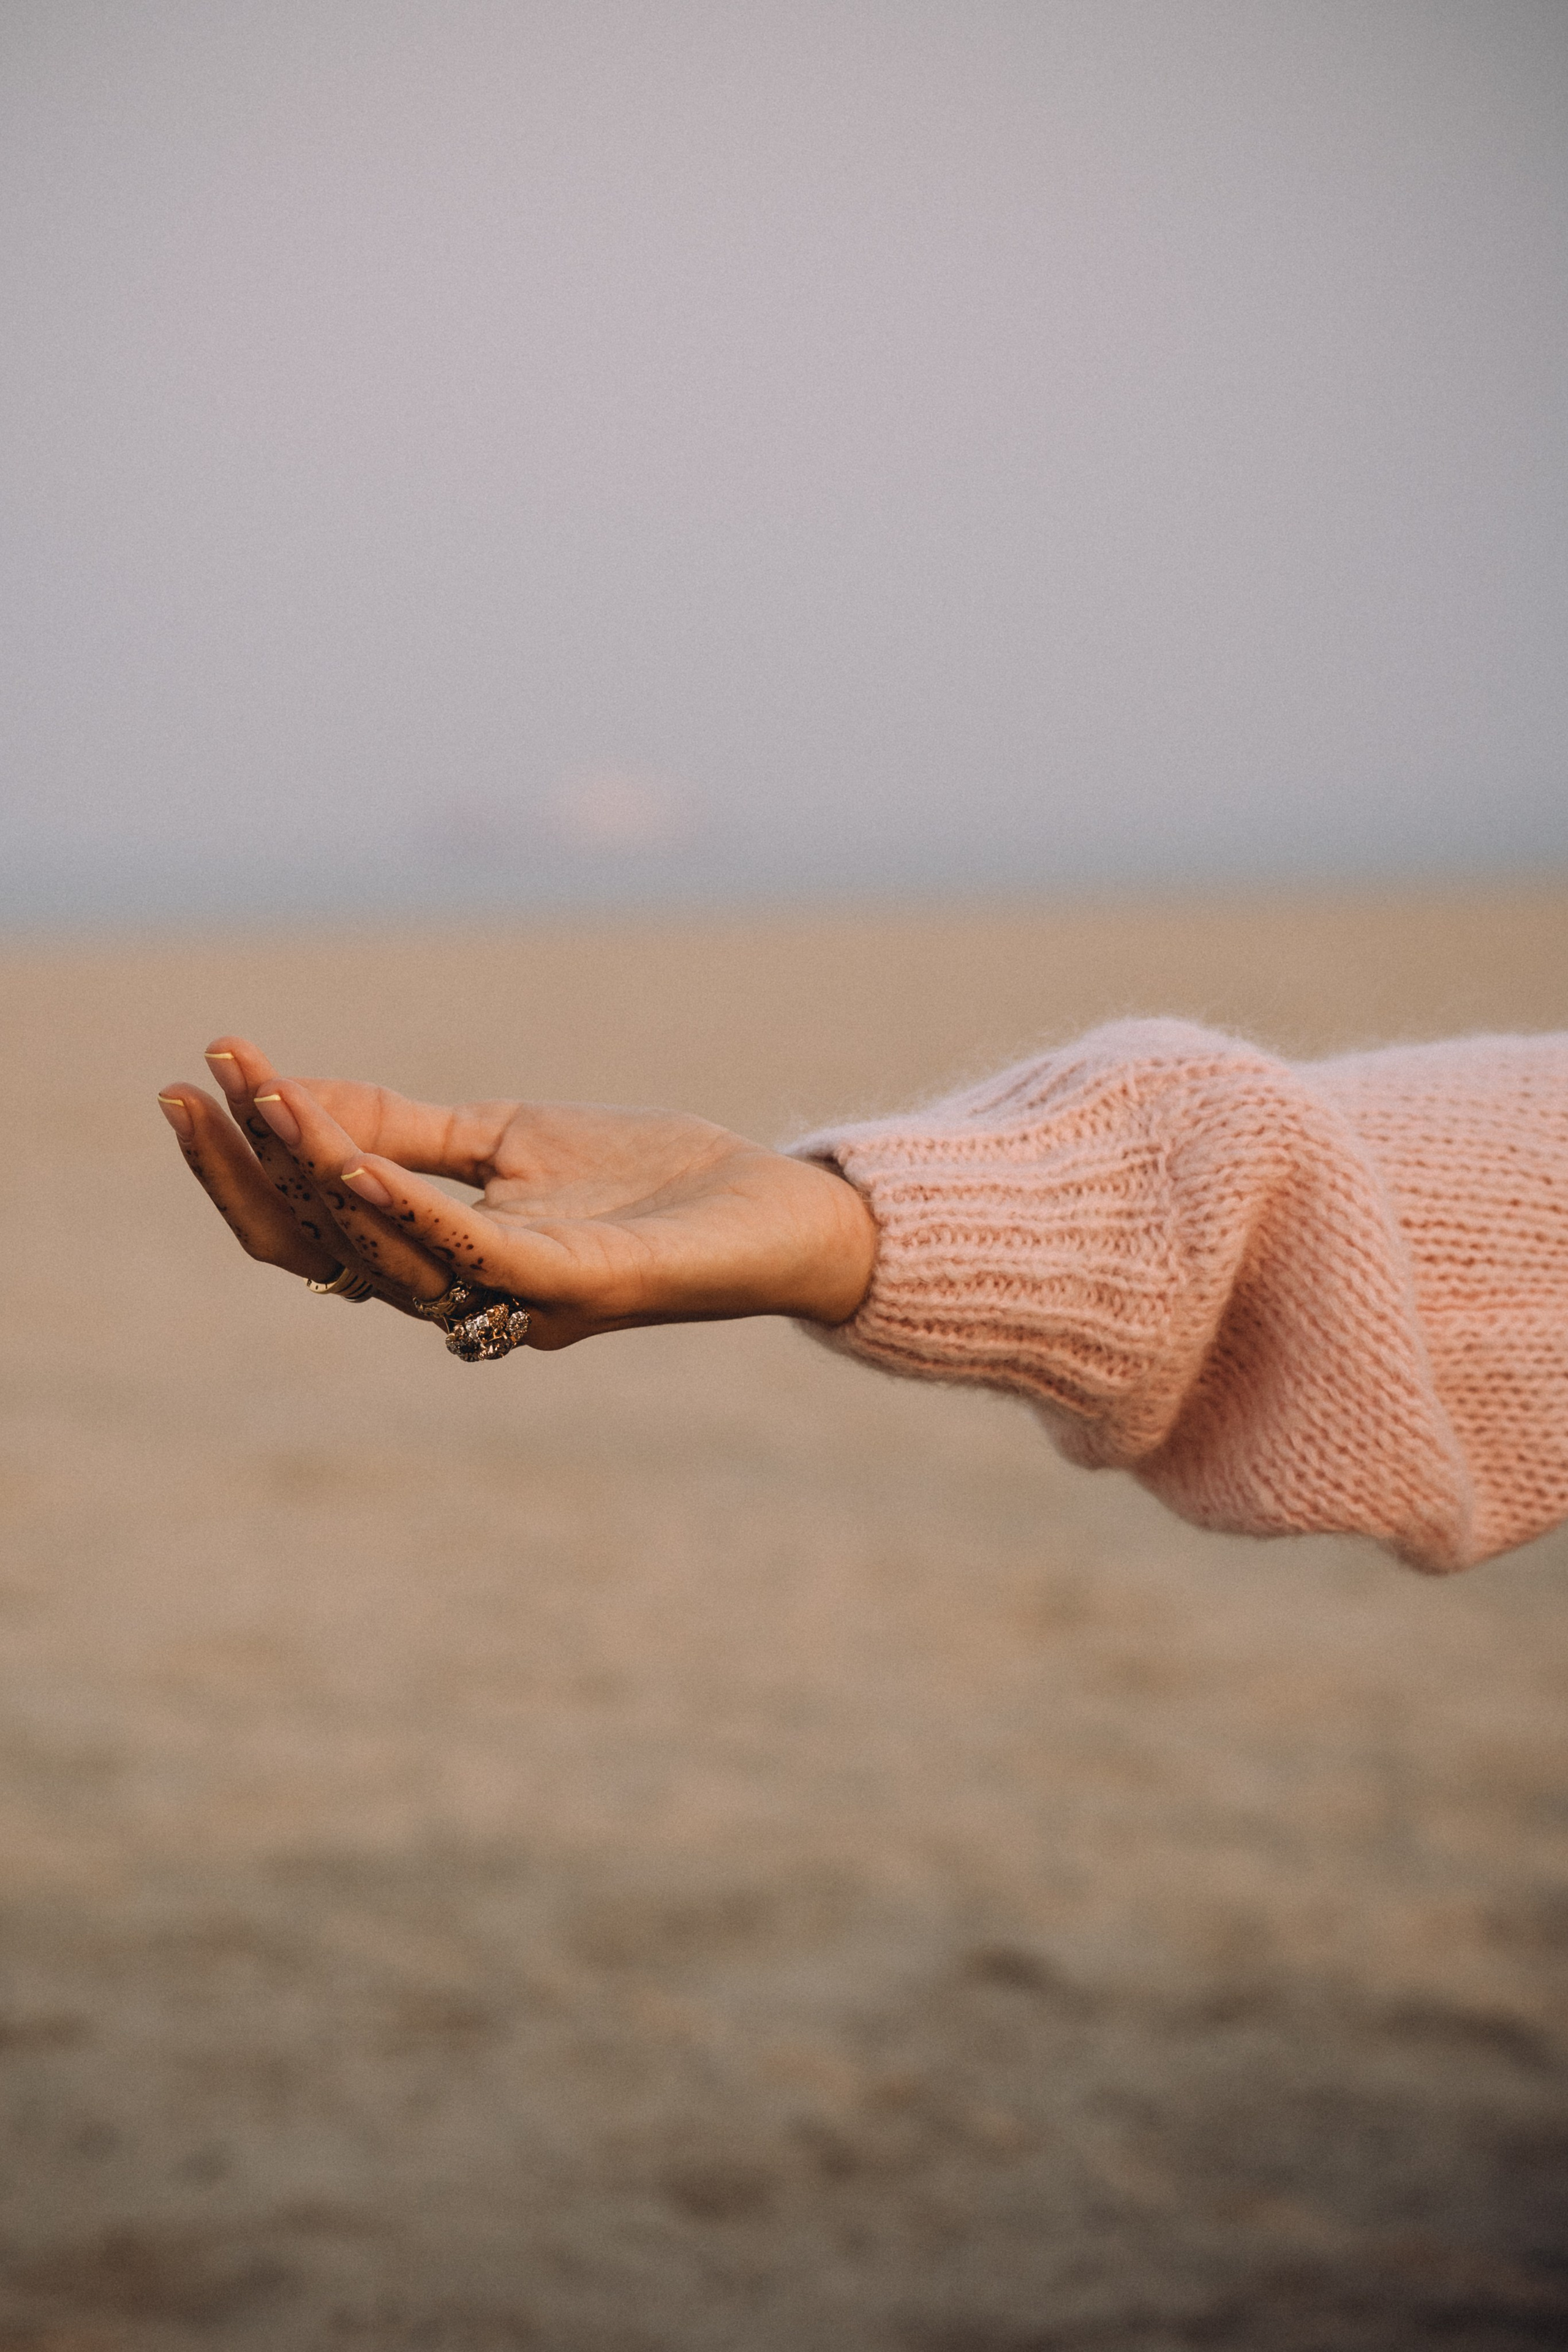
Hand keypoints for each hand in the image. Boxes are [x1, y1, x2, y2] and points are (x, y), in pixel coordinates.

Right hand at [157, 1037, 877, 1348]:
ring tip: (262, 1098)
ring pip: (382, 1252)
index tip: (194, 1077)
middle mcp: (464, 1293)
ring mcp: (517, 1297)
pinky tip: (350, 1158)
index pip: (314, 1223)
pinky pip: (469, 1255)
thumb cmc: (652, 1178)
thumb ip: (413, 1127)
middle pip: (320, 1250)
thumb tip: (299, 1096)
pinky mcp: (576, 1285)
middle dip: (243, 1173)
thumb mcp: (512, 1135)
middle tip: (185, 1094)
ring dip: (311, 1173)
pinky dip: (403, 1209)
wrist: (780, 1208)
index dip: (246, 1163)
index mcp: (444, 1259)